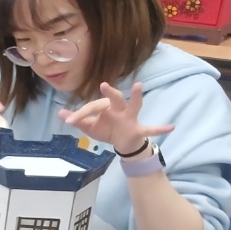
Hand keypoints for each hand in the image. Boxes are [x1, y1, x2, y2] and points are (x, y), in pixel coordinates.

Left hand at [57, 81, 172, 155]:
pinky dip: (160, 129)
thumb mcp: (89, 126)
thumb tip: (59, 113)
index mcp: (106, 107)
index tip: (69, 121)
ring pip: (134, 106)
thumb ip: (77, 119)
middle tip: (103, 85)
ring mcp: (130, 118)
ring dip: (136, 97)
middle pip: (114, 99)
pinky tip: (171, 127)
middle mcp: (119, 109)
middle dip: (109, 92)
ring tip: (138, 86)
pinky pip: (150, 129)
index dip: (79, 114)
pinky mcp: (138, 129)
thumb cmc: (106, 130)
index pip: (92, 108)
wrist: (123, 144)